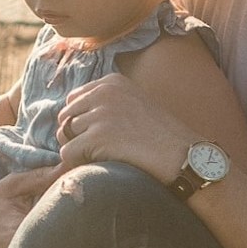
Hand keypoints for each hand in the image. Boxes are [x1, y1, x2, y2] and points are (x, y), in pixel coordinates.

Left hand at [56, 74, 192, 184]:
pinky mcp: (98, 135)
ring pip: (64, 135)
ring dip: (79, 151)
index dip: (81, 121)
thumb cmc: (161, 138)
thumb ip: (105, 105)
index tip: (98, 136)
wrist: (183, 156)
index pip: (73, 99)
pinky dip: (77, 164)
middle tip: (98, 151)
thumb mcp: (134, 105)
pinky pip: (68, 153)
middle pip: (65, 117)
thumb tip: (66, 122)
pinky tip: (100, 165)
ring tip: (104, 157)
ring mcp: (101, 113)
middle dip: (75, 136)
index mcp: (112, 82)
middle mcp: (104, 92)